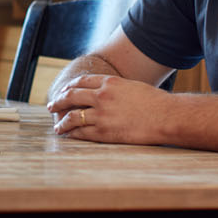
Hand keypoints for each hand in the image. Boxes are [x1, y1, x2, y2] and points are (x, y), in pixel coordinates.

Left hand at [46, 73, 170, 143]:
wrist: (166, 116)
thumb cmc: (155, 103)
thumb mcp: (132, 87)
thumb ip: (116, 89)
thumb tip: (106, 93)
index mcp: (109, 82)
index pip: (81, 81)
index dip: (69, 87)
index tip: (63, 91)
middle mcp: (102, 96)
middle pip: (71, 96)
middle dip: (58, 101)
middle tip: (51, 106)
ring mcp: (102, 114)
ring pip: (72, 117)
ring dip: (61, 122)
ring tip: (57, 126)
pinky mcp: (105, 132)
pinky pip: (82, 133)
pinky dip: (72, 134)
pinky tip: (68, 136)